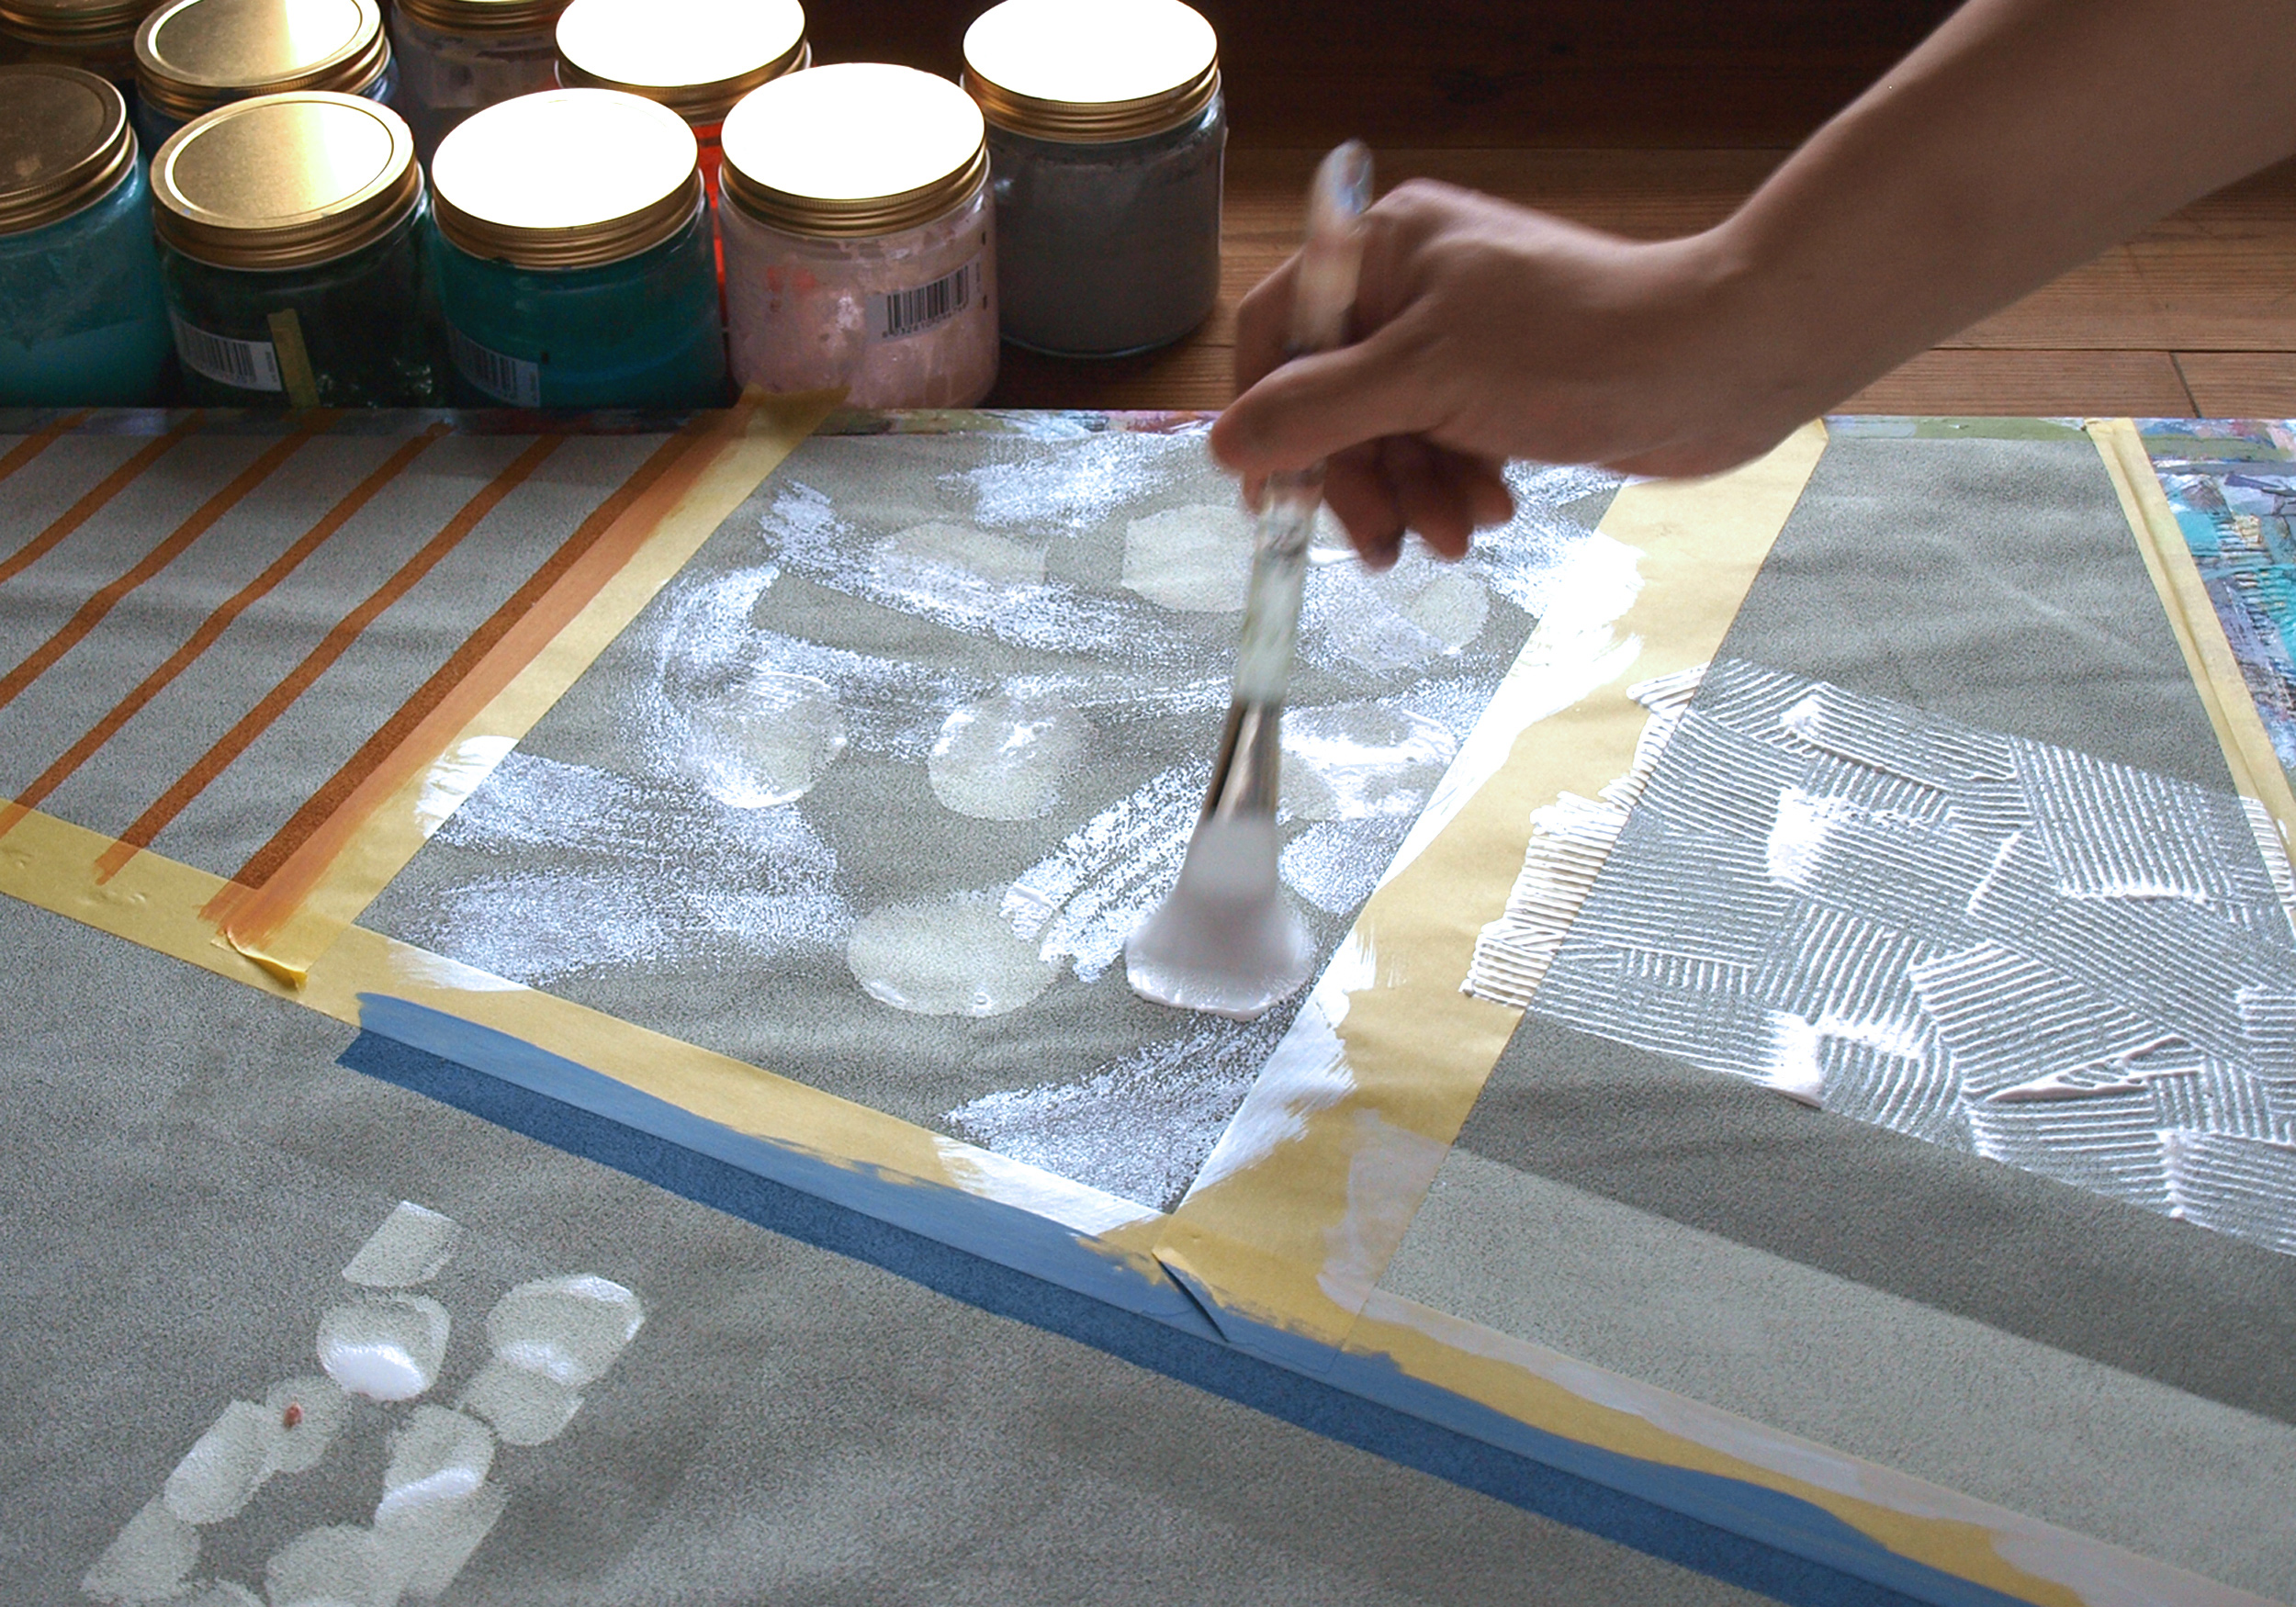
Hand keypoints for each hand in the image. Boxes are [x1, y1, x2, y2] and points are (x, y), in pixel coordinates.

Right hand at [1211, 179, 1813, 566]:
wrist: (1718, 366)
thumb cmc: (1578, 346)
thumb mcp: (1424, 379)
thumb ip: (1316, 411)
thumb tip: (1226, 446)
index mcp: (1385, 251)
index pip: (1279, 334)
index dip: (1267, 418)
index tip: (1275, 495)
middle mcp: (1417, 288)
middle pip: (1332, 402)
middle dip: (1359, 479)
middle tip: (1381, 542)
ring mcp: (1462, 342)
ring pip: (1391, 439)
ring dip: (1414, 498)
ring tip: (1455, 534)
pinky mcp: (1503, 391)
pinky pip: (1443, 453)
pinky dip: (1457, 491)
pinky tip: (1492, 511)